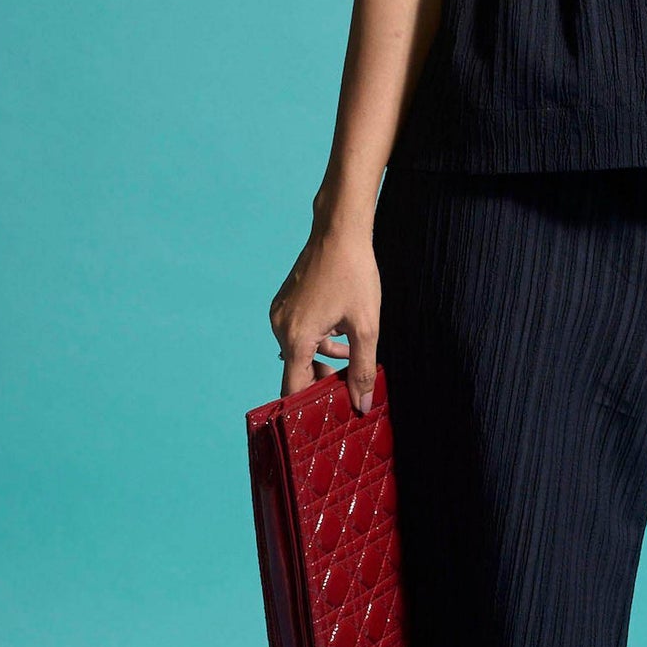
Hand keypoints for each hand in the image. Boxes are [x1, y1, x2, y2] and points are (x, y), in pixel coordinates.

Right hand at [268, 227, 382, 413]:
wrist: (339, 232)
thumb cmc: (354, 275)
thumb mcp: (366, 326)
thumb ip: (363, 369)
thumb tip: (361, 403)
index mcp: (296, 338)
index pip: (294, 389)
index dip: (311, 405)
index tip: (330, 414)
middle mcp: (280, 328)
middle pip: (296, 371)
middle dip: (322, 382)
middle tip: (349, 389)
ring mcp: (280, 314)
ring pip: (299, 352)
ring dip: (323, 360)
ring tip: (352, 359)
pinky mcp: (284, 303)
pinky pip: (298, 334)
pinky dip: (317, 341)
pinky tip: (341, 336)